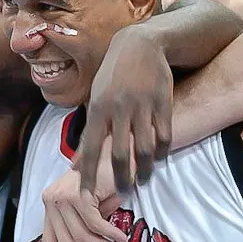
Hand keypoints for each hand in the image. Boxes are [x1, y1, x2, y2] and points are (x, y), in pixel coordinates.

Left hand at [42, 138, 130, 241]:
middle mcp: (51, 199)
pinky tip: (120, 237)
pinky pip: (95, 225)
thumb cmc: (105, 178)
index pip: (48, 238)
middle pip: (67, 241)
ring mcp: (63, 196)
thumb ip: (80, 225)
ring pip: (82, 235)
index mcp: (50, 202)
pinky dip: (110, 234)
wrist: (115, 151)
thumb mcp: (88, 205)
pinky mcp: (78, 195)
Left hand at [75, 27, 172, 193]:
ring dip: (144, 170)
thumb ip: (89, 130)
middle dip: (121, 179)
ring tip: (142, 180)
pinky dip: (162, 152)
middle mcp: (119, 109)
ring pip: (145, 149)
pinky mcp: (162, 103)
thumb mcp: (95, 97)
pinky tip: (158, 158)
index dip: (88, 175)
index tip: (86, 196)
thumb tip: (78, 163)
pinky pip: (164, 135)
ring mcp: (142, 106)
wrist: (140, 45)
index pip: (91, 149)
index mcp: (98, 108)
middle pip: (120, 154)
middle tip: (123, 193)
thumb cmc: (112, 75)